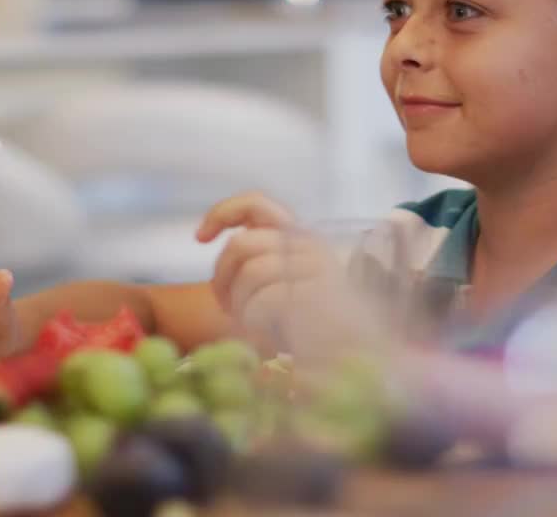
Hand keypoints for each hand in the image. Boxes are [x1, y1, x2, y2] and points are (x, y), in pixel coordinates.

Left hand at [197, 192, 361, 351]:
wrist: (356, 353)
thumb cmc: (313, 324)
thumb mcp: (282, 283)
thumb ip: (258, 259)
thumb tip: (220, 240)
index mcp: (299, 236)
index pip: (256, 204)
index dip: (222, 213)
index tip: (200, 238)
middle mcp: (309, 244)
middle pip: (241, 244)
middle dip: (222, 277)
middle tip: (226, 305)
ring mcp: (316, 267)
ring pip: (250, 272)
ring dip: (239, 303)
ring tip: (246, 323)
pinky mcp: (319, 293)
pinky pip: (265, 299)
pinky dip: (253, 319)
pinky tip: (262, 333)